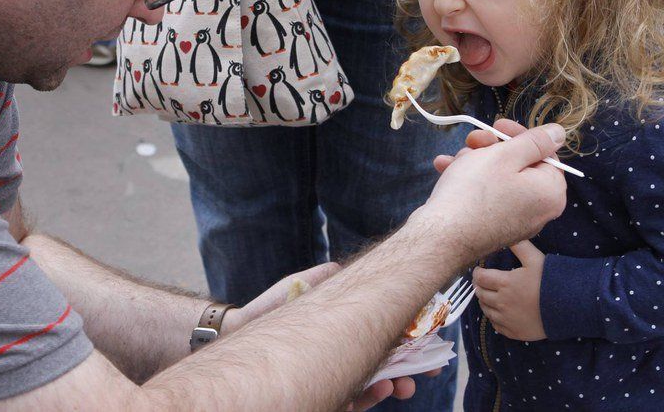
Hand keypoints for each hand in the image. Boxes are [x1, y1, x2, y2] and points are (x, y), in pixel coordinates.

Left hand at [220, 264, 436, 409]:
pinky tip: (378, 389)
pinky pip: (347, 400)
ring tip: (403, 385)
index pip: (382, 341)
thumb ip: (320, 278)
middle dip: (408, 372)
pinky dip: (365, 398)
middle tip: (427, 372)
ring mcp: (329, 378)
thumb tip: (340, 266)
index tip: (429, 344)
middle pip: (382, 368)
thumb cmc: (266, 311)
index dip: (408, 345)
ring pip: (369, 388)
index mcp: (342, 335)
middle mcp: (339, 359)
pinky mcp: (318, 392)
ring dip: (391, 387)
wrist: (234, 334)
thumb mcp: (297, 288)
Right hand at [412, 120, 566, 260]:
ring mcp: (516, 222)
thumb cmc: (474, 192)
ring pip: (499, 179)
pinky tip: (446, 171)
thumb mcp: (505, 155)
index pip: (545, 153)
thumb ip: (535, 142)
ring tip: (453, 160)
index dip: (518, 135)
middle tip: (471, 141)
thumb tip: (559, 134)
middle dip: (491, 149)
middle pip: (520, 166)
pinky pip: (489, 197)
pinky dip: (470, 182)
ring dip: (475, 163)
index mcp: (550, 192)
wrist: (442, 237)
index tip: (496, 126)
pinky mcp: (494, 228)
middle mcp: (539, 210)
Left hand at [473, 240, 547, 340]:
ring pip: (486, 310)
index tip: (479, 270)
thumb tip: (507, 234)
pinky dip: (494, 318)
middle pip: (480, 294)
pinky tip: (500, 312)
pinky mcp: (514, 333)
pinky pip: (496, 325)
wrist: (570, 308)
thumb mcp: (535, 259)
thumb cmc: (552, 281)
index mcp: (505, 283)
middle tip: (483, 282)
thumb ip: (519, 246)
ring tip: (490, 295)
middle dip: (480, 286)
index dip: (477, 273)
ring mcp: (507, 320)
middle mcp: (502, 303)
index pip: (480, 278)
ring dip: (485, 302)